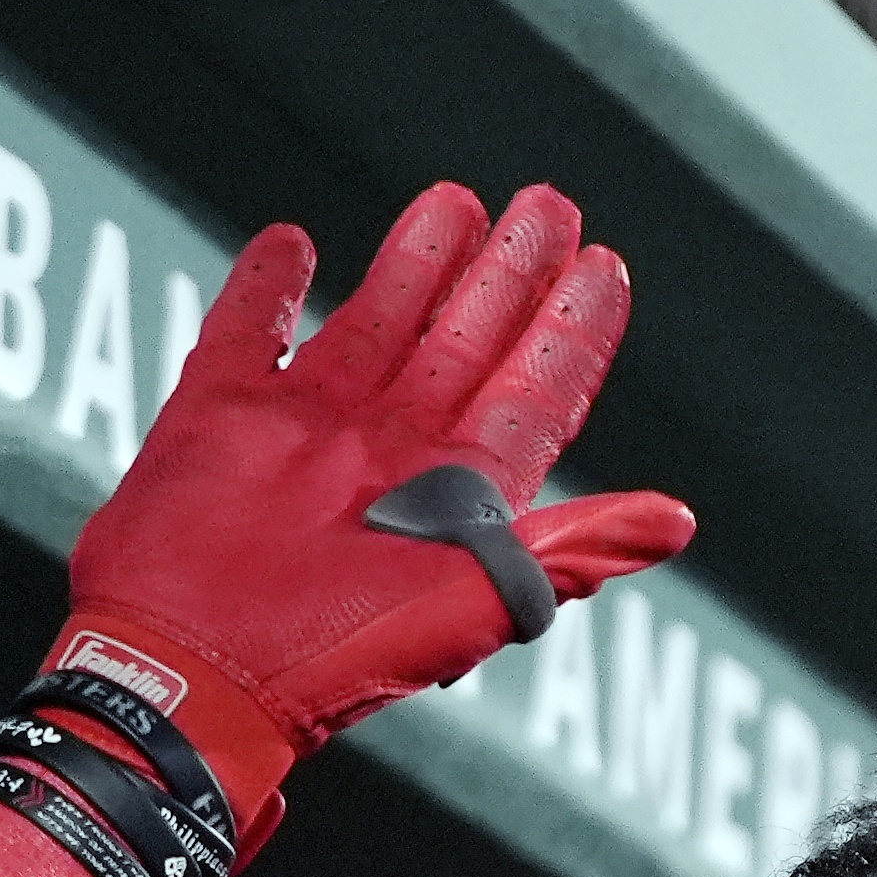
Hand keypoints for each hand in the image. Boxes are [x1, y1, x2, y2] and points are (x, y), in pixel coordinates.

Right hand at [62, 179, 688, 838]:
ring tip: (455, 202)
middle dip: (508, 272)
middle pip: (465, 341)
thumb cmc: (334, 658)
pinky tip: (294, 246)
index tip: (605, 265)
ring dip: (415, 262)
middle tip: (546, 205)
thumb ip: (572, 552)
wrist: (197, 674)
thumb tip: (678, 522)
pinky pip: (247, 331)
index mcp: (452, 496)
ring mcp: (302, 430)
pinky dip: (267, 285)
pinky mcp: (218, 415)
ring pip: (375, 320)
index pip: (533, 392)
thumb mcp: (472, 602)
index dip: (571, 329)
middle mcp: (386, 454)